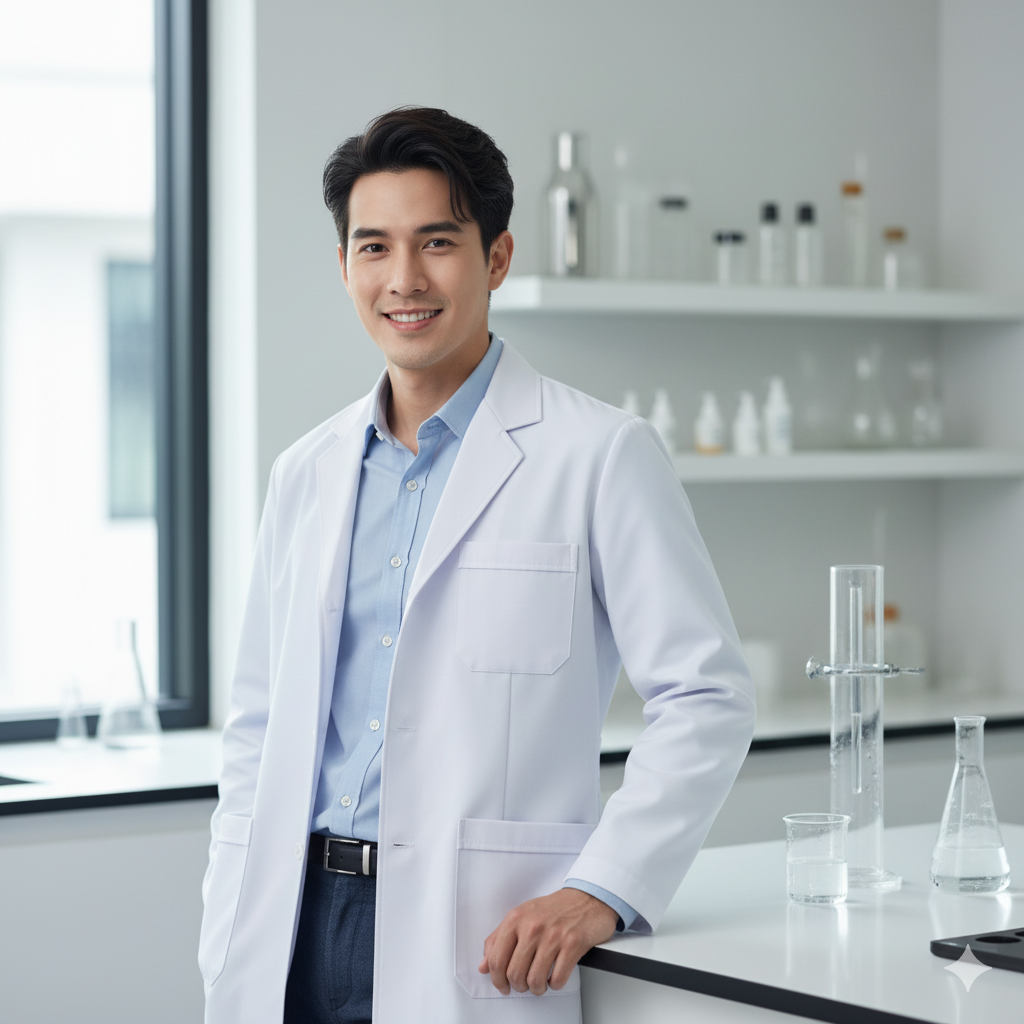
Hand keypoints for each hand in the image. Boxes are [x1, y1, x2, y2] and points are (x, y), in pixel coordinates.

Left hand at [477, 888, 618, 995]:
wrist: (587, 898)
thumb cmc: (554, 909)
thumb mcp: (521, 916)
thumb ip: (498, 939)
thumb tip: (483, 966)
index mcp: (516, 918)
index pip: (496, 959)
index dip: (497, 980)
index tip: (502, 986)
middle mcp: (532, 926)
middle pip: (514, 974)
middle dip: (518, 987)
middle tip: (524, 985)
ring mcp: (553, 935)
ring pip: (535, 980)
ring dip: (537, 989)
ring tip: (540, 983)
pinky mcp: (573, 944)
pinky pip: (558, 979)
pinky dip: (555, 984)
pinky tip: (555, 976)